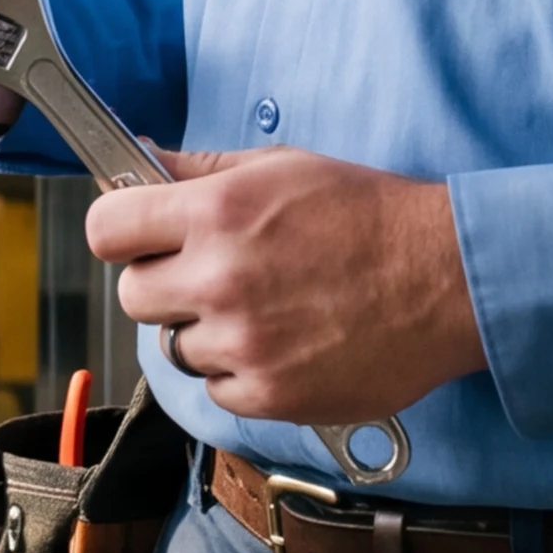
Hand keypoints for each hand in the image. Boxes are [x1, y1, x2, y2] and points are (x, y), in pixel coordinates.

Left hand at [88, 147, 483, 425]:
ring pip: (174, 347)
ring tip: (263, 308)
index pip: (106, 231)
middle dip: (163, 284)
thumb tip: (139, 157)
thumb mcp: (282, 168)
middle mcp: (219, 281)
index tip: (138, 237)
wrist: (446, 279)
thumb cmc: (370, 216)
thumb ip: (200, 169)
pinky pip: (218, 389)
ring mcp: (243, 344)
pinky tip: (284, 342)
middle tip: (210, 274)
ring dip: (205, 331)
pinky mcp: (269, 395)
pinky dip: (241, 371)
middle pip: (132, 295)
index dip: (120, 233)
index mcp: (216, 214)